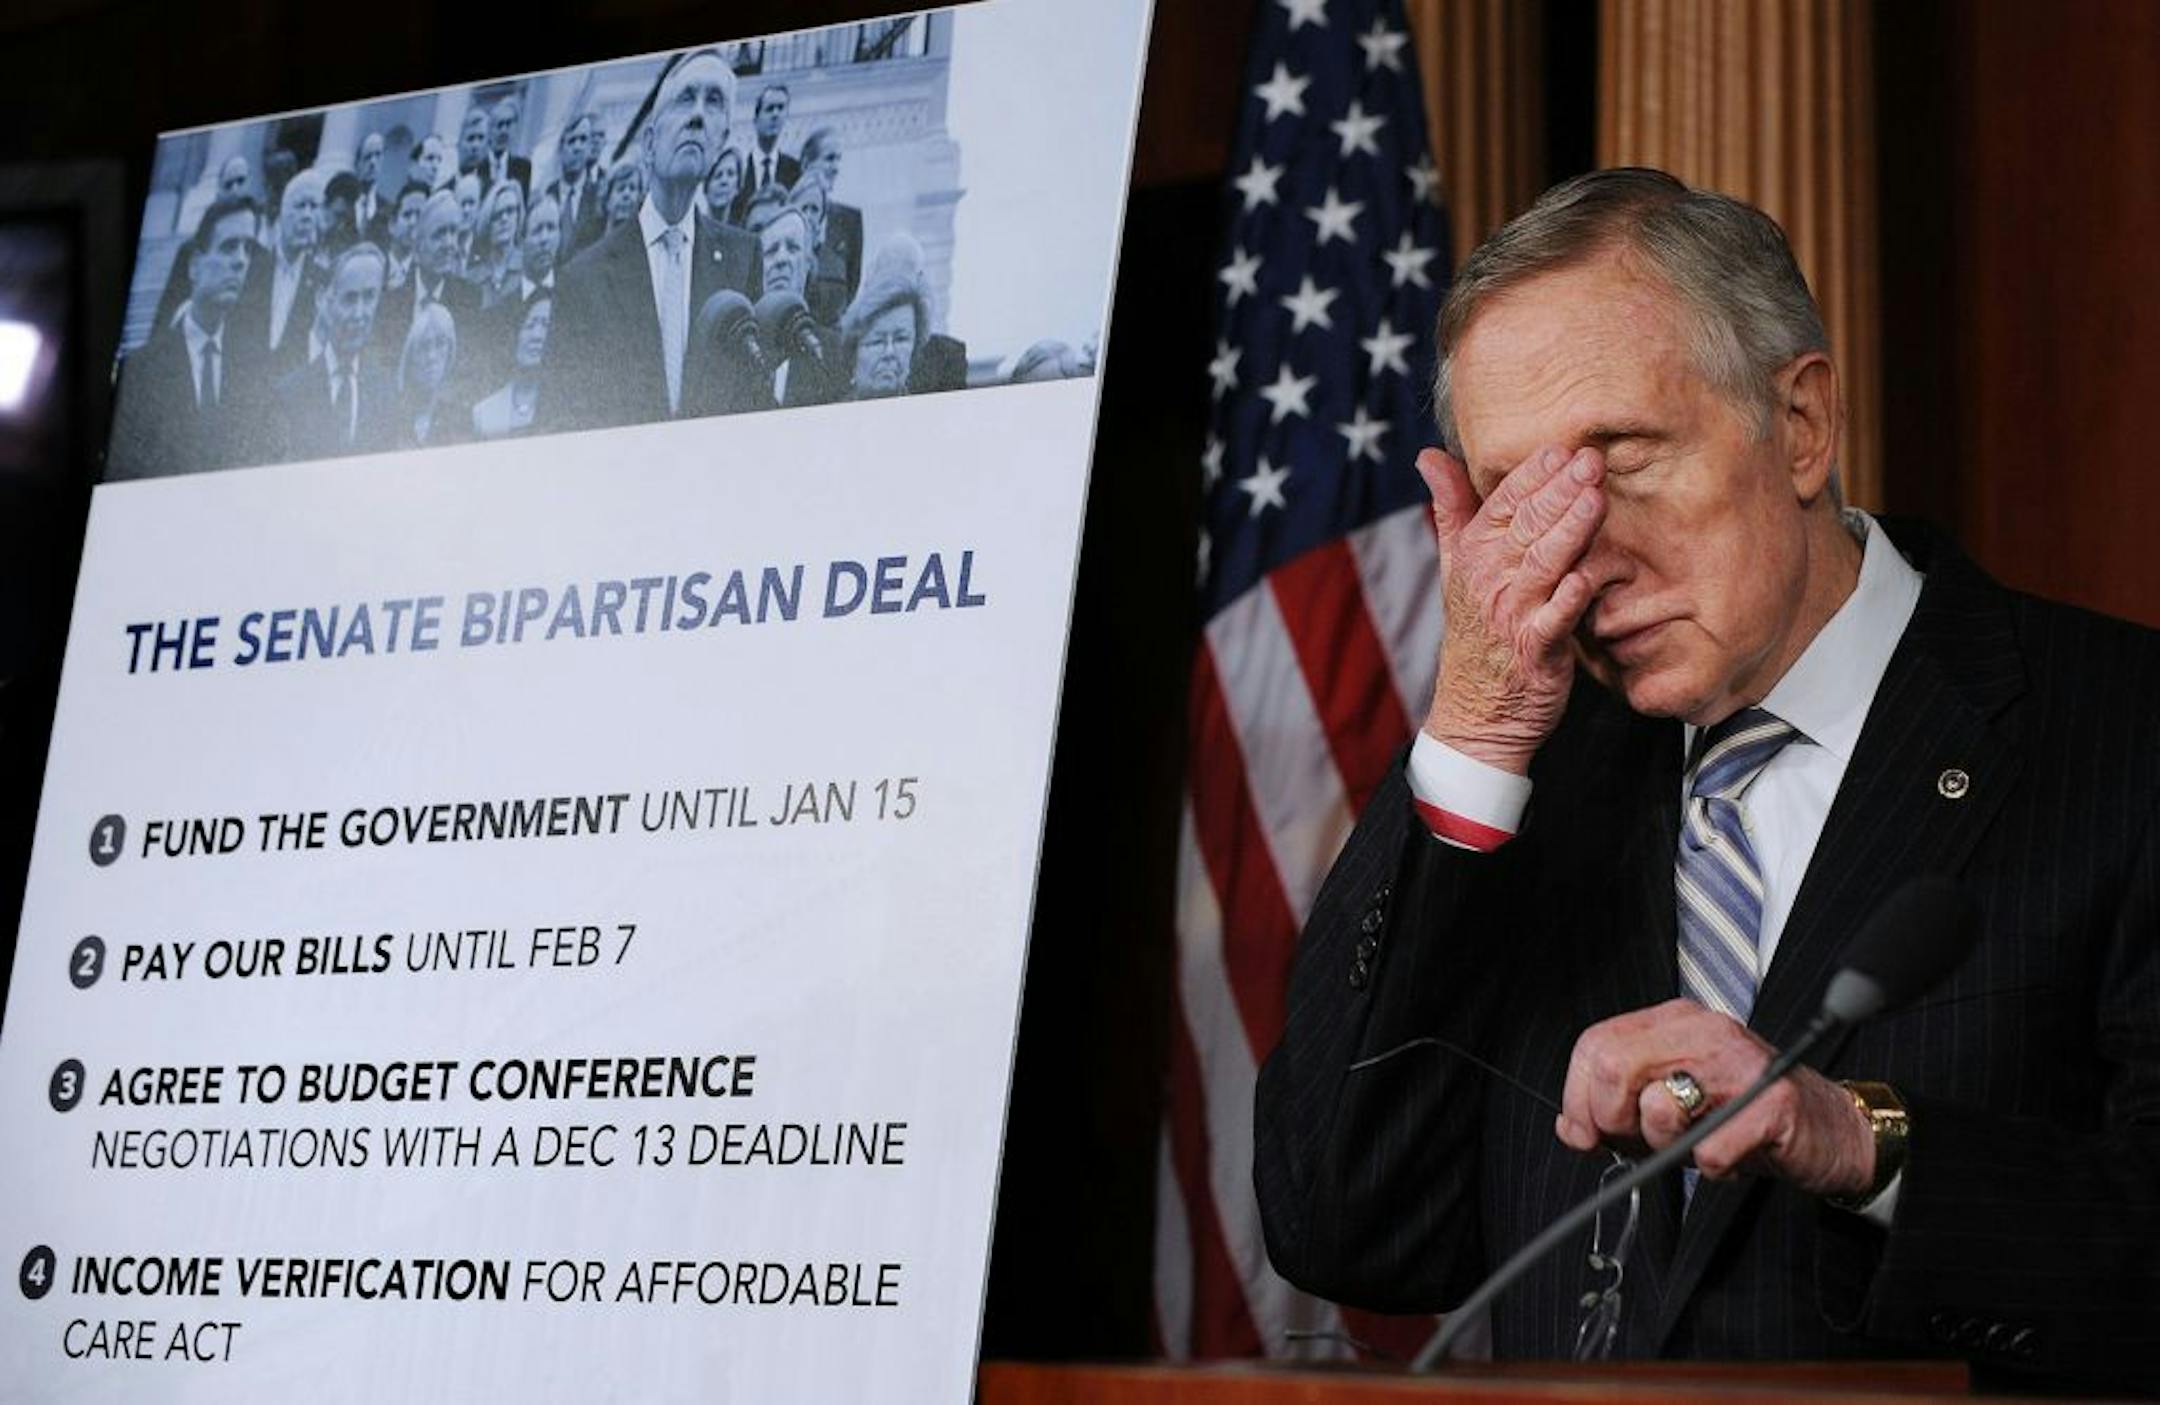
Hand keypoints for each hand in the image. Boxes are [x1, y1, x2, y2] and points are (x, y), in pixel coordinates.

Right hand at [1416, 445, 1604, 773]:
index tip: (1560, 449)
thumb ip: (1451, 508)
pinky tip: (1586, 577)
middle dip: (1559, 491)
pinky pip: (1554, 620)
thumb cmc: (1476, 632)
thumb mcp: (1455, 565)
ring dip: (1569, 531)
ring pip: (1543, 564)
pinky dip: (1568, 599)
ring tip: (1595, 499)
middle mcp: (1490, 580)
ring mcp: (1512, 615)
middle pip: (1526, 526)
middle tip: (1591, 459)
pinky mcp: (1536, 651)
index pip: (1501, 503)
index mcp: (1473, 554)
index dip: (1531, 475)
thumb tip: (1428, 455)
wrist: (1477, 711)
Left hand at [1554, 999, 1874, 1197]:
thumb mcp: (1671, 1107)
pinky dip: (1714, 1170)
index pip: (1595, 1045)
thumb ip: (1619, 1108)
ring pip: (1658, 1109)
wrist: (1830, 1133)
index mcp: (1673, 1024)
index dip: (1577, 1097)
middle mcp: (1704, 1031)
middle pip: (1613, 1069)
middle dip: (1613, 1122)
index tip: (1585, 1133)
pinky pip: (1710, 1152)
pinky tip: (1732, 1159)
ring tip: (1695, 1145)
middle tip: (1641, 1143)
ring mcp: (1741, 1063)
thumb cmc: (1744, 1116)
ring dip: (1666, 1149)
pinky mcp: (1773, 1105)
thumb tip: (1571, 1127)